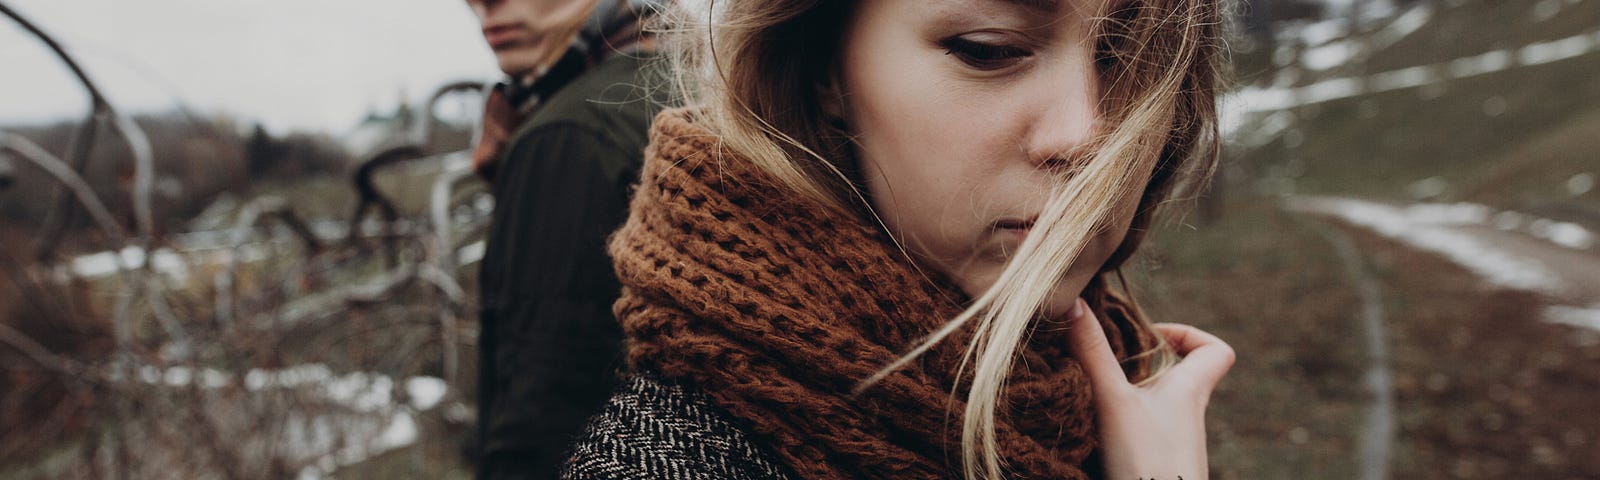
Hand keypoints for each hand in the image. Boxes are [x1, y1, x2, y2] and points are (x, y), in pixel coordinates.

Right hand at [1066, 298, 1233, 479]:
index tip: (1151, 336)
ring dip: (1126, 397)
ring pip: (1156, 408)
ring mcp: (1173, 445)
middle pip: (1177, 376)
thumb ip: (1091, 352)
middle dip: (1140, 364)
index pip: (1217, 351)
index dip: (1189, 334)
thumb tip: (1072, 299)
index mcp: (1189, 391)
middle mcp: (1187, 417)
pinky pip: (1141, 435)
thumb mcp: (1113, 400)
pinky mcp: (1155, 466)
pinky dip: (1118, 428)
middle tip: (1105, 362)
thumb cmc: (1147, 464)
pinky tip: (1091, 433)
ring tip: (1090, 396)